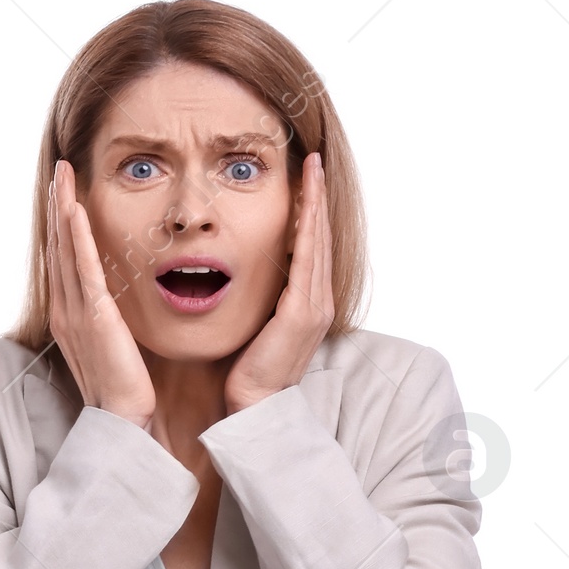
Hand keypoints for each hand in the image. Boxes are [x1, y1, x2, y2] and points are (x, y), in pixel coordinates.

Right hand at [47, 160, 156, 428]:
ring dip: (63, 208)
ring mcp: (77, 312)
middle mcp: (66, 310)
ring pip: (65, 249)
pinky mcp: (95, 315)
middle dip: (57, 205)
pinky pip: (83, 267)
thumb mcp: (114, 348)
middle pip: (58, 247)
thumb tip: (119, 308)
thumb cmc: (123, 391)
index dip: (62, 226)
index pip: (63, 261)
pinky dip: (78, 236)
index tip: (64, 195)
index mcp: (70, 317)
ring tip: (63, 174)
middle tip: (60, 171)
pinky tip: (74, 208)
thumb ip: (111, 322)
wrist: (122, 420)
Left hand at [223, 152, 334, 413]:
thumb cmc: (249, 375)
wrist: (255, 408)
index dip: (312, 212)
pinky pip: (307, 257)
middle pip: (321, 237)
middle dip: (318, 196)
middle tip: (314, 159)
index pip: (313, 248)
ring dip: (316, 201)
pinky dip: (308, 225)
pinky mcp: (302, 312)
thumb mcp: (257, 328)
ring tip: (313, 167)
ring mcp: (315, 307)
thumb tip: (246, 278)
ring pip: (318, 241)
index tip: (306, 180)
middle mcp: (319, 303)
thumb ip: (260, 302)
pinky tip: (304, 199)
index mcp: (309, 306)